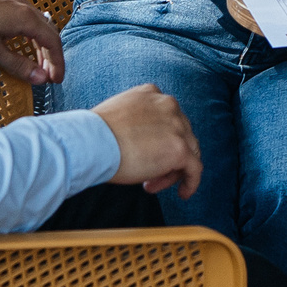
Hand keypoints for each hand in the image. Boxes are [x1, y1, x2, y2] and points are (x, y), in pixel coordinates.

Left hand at [0, 0, 64, 85]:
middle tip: (49, 76)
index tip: (56, 79)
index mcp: (26, 18)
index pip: (53, 42)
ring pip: (38, 25)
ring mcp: (15, 2)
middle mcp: (25, 7)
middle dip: (51, 56)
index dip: (57, 62)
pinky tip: (24, 45)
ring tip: (37, 64)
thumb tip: (40, 77)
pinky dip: (31, 36)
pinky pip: (27, 19)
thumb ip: (18, 65)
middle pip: (48, 33)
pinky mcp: (5, 2)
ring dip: (41, 46)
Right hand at [93, 83, 202, 198]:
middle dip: (166, 156)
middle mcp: (169, 105)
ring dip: (172, 170)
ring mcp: (177, 126)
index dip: (159, 139)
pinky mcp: (180, 149)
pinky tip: (183, 193)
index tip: (144, 154)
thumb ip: (137, 122)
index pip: (167, 118)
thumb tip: (143, 143)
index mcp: (152, 93)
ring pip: (188, 152)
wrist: (91, 142)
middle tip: (148, 175)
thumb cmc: (95, 134)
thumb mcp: (119, 115)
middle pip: (180, 134)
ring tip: (151, 184)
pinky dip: (191, 182)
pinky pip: (195, 169)